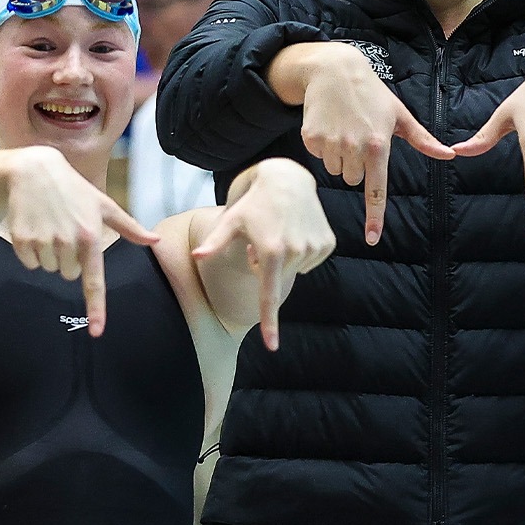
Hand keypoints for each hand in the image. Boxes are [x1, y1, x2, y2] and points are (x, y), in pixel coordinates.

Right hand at [1, 147, 159, 335]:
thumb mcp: (103, 205)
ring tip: (51, 226)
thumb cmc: (74, 190)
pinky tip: (35, 227)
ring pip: (49, 270)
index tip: (96, 331)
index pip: (94, 280)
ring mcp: (42, 241)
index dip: (96, 308)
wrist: (34, 170)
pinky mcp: (21, 239)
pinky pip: (30, 263)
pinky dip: (32, 252)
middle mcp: (67, 241)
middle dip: (69, 259)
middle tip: (66, 231)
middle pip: (69, 275)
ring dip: (50, 255)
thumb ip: (130, 228)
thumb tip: (156, 241)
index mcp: (90, 236)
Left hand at [192, 161, 335, 348]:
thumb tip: (196, 256)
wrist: (286, 179)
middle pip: (279, 278)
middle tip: (262, 240)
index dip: (270, 323)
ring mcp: (315, 247)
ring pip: (296, 270)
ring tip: (280, 231)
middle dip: (268, 266)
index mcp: (271, 251)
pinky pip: (311, 260)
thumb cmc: (252, 203)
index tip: (272, 346)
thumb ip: (214, 242)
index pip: (268, 295)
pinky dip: (302, 251)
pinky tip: (296, 230)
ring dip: (286, 258)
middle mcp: (296, 250)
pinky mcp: (328, 242)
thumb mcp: (231, 220)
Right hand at [282, 42, 453, 245]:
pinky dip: (323, 145)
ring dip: (340, 156)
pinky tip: (329, 123)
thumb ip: (424, 140)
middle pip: (354, 179)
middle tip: (359, 135)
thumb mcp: (399, 115)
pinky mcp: (311, 138)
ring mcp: (330, 143)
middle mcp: (353, 148)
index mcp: (378, 145)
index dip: (374, 216)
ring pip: (336, 170)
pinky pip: (319, 157)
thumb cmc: (372, 93)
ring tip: (344, 127)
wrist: (334, 69)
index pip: (376, 190)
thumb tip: (449, 154)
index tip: (372, 238)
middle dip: (357, 164)